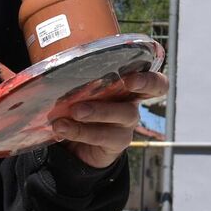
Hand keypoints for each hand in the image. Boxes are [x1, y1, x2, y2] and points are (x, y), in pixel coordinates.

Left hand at [52, 70, 169, 168]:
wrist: (76, 148)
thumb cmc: (81, 107)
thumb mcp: (81, 91)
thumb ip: (78, 78)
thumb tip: (57, 62)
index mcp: (127, 82)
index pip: (152, 75)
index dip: (150, 75)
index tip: (133, 75)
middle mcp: (132, 100)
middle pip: (154, 89)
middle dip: (143, 83)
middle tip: (127, 81)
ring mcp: (127, 123)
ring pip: (124, 113)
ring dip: (98, 111)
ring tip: (74, 111)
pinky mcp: (116, 143)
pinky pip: (103, 136)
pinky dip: (80, 131)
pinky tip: (61, 128)